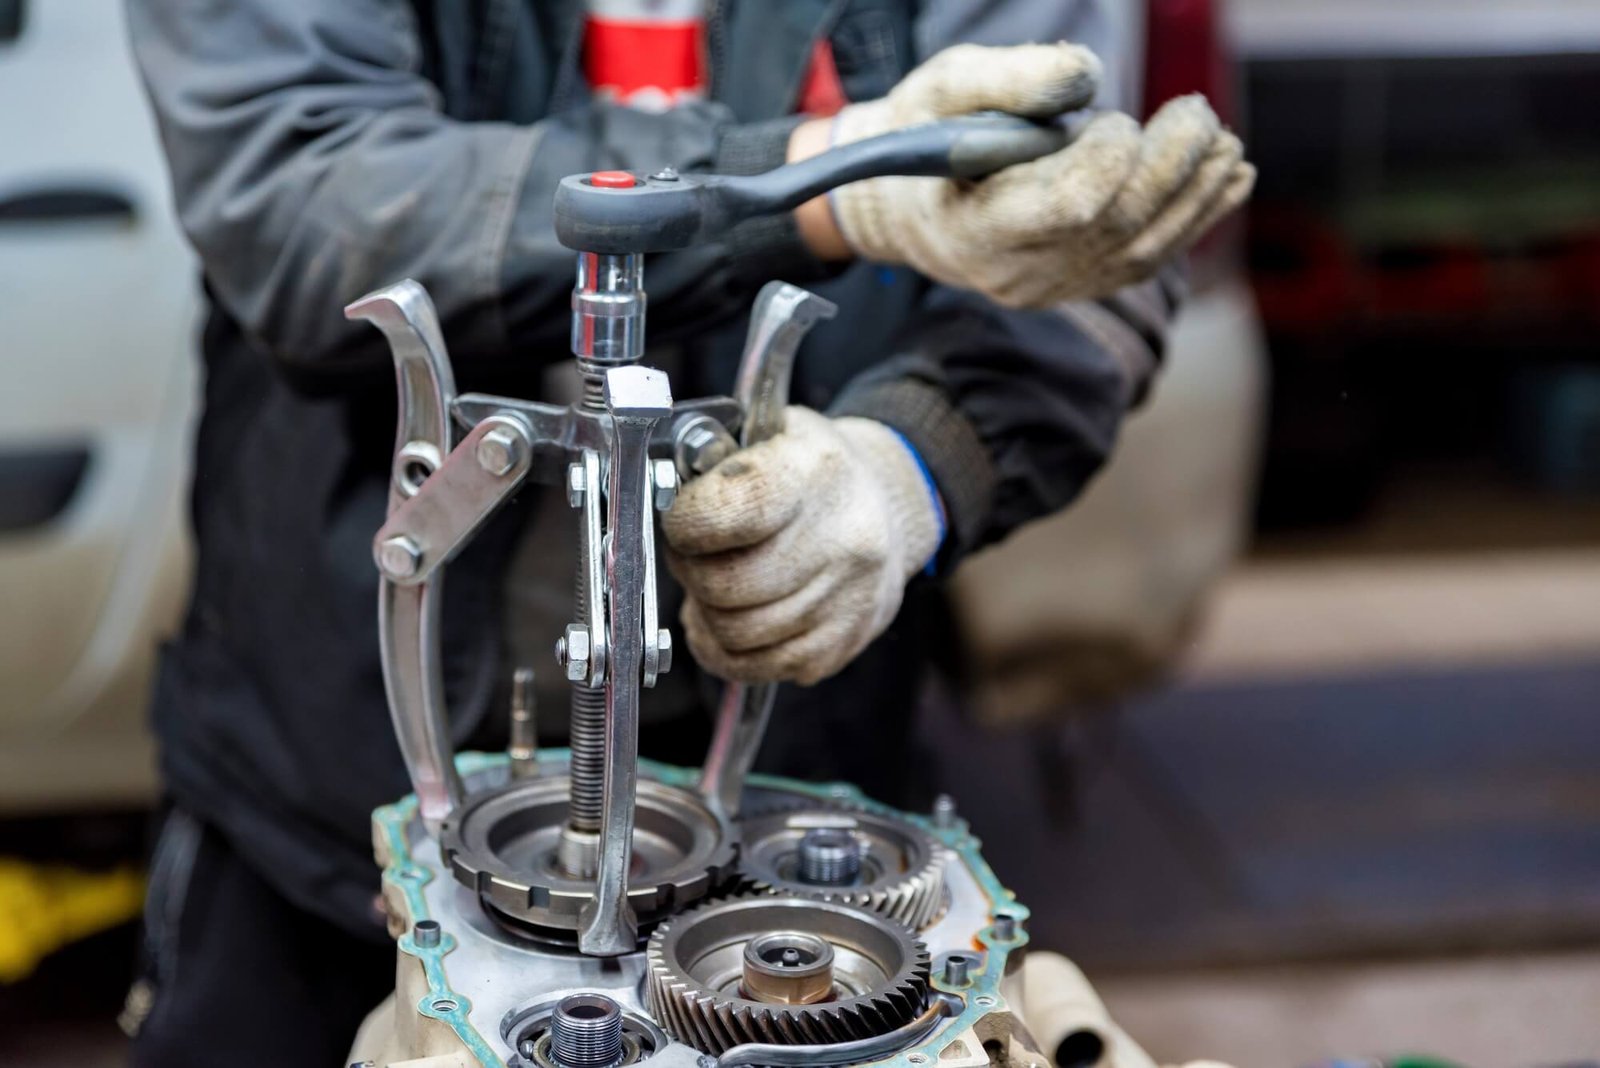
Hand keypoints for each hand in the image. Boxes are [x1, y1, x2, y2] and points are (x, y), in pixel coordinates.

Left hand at [661, 408, 940, 684]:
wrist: (886, 508)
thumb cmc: (810, 473)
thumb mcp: (768, 434)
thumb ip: (712, 459)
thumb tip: (663, 502)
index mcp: (814, 470)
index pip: (725, 513)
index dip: (686, 523)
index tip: (682, 520)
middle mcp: (841, 539)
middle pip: (724, 584)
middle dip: (692, 571)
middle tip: (695, 555)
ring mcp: (846, 599)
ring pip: (732, 632)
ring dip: (708, 610)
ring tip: (718, 582)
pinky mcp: (840, 646)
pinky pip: (751, 666)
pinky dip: (725, 648)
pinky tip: (730, 617)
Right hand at [818, 43, 1254, 305]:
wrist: (911, 203)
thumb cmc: (926, 135)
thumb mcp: (946, 88)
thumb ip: (1009, 78)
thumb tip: (1085, 74)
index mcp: (975, 228)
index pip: (1068, 209)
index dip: (1109, 162)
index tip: (1113, 117)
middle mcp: (1017, 273)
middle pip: (1117, 227)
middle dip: (1170, 167)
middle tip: (1196, 114)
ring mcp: (1053, 287)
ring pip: (1145, 250)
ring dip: (1198, 193)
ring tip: (1225, 143)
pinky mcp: (1081, 284)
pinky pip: (1150, 259)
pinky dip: (1198, 217)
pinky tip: (1230, 179)